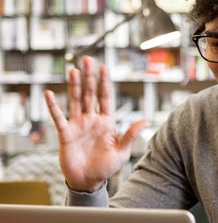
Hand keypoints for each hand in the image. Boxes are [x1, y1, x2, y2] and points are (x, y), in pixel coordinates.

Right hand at [44, 56, 147, 191]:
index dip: (105, 82)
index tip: (103, 67)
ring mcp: (78, 124)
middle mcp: (92, 119)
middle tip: (87, 59)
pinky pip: (58, 117)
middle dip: (89, 76)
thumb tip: (146, 120)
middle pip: (90, 93)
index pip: (105, 97)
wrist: (88, 181)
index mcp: (107, 121)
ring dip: (74, 85)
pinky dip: (53, 106)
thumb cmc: (106, 167)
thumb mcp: (121, 151)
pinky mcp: (65, 133)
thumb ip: (131, 135)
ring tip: (72, 69)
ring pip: (75, 100)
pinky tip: (49, 94)